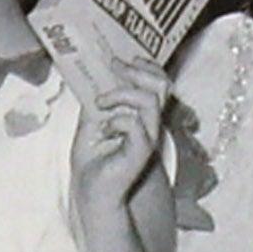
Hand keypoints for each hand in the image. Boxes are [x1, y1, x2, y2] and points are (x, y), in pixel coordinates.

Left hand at [66, 50, 168, 201]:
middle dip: (138, 71)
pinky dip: (116, 121)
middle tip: (115, 67)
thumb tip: (95, 75)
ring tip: (101, 103)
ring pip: (150, 101)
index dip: (144, 66)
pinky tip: (104, 130)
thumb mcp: (91, 121)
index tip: (120, 59)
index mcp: (141, 115)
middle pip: (161, 85)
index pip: (157, 82)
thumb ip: (98, 100)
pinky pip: (136, 125)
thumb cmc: (93, 160)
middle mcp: (149, 124)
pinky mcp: (141, 153)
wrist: (91, 192)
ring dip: (122, 95)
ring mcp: (148, 138)